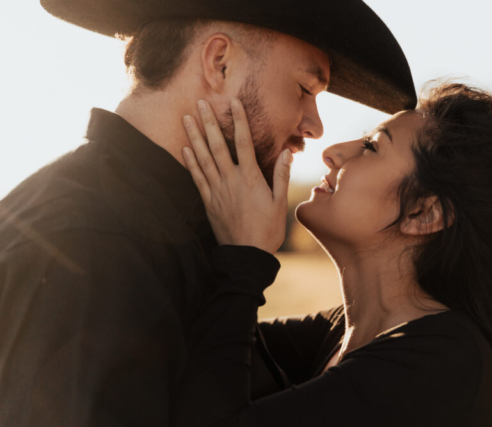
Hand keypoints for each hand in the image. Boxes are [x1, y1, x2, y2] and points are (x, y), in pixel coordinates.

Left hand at [181, 98, 292, 253]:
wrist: (246, 255)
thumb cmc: (267, 230)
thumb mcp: (279, 202)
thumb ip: (281, 175)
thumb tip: (286, 152)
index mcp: (250, 178)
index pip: (244, 142)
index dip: (239, 120)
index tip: (234, 102)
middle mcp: (231, 180)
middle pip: (218, 145)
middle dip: (209, 122)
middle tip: (200, 102)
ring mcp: (217, 190)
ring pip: (203, 158)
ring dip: (194, 136)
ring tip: (187, 118)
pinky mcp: (208, 202)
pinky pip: (196, 177)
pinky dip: (190, 162)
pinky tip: (185, 148)